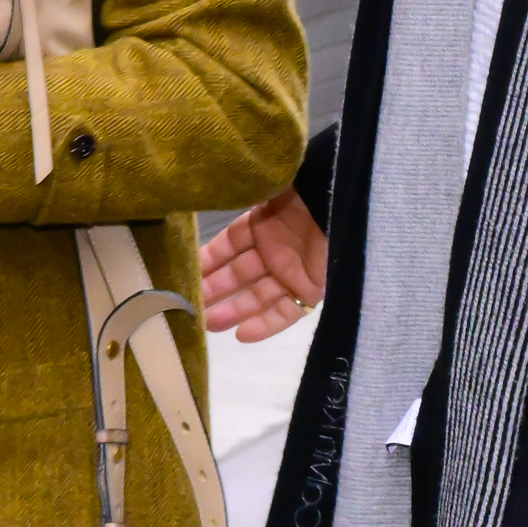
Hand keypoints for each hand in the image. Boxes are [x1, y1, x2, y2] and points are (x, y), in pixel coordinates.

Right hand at [200, 184, 326, 337]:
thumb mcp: (264, 191)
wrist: (338, 206)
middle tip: (190, 307)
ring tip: (209, 325)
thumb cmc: (301, 194)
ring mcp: (292, 272)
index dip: (210, 260)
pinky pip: (286, 312)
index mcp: (263, 224)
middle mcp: (275, 250)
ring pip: (258, 297)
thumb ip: (240, 200)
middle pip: (240, 276)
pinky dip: (266, 325)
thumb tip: (212, 198)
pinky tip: (242, 335)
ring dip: (234, 311)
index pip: (230, 245)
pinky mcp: (311, 290)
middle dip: (214, 292)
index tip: (189, 274)